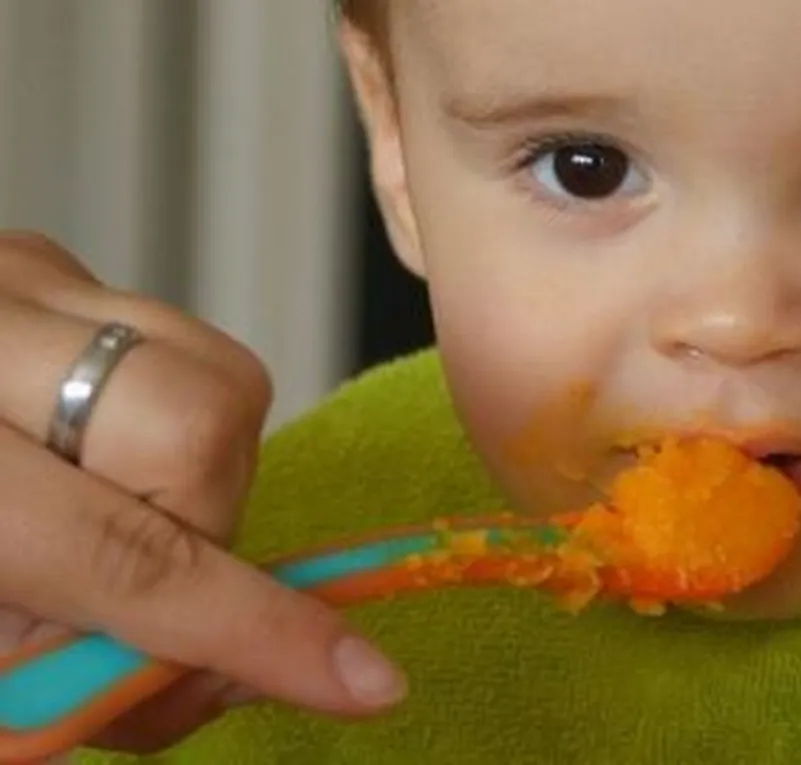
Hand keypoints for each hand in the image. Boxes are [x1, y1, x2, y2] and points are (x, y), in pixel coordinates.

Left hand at [0, 232, 405, 755]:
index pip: (125, 553)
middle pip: (199, 425)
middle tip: (129, 614)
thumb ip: (22, 673)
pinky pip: (171, 351)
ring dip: (189, 486)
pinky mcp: (41, 259)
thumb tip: (181, 681)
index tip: (362, 681)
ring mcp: (17, 273)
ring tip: (94, 529)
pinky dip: (151, 438)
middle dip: (201, 538)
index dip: (250, 631)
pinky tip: (72, 466)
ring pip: (212, 377)